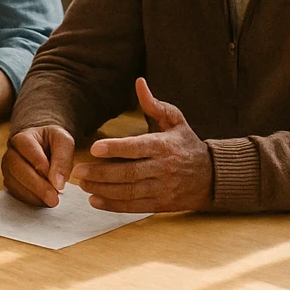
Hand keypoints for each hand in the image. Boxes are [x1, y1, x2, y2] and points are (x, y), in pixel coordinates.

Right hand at [2, 124, 75, 207]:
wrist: (45, 147)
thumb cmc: (53, 142)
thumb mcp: (64, 142)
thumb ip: (63, 159)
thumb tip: (58, 184)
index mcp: (23, 137)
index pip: (27, 148)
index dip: (40, 163)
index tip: (54, 177)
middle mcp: (11, 152)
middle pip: (18, 168)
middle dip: (37, 185)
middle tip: (54, 198)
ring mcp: (7, 168)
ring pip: (14, 183)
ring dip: (33, 194)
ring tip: (51, 200)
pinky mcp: (9, 181)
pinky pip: (15, 192)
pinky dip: (29, 199)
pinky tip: (43, 201)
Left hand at [70, 79, 211, 212]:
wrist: (211, 177)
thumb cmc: (186, 144)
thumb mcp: (175, 120)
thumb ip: (155, 104)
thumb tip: (139, 82)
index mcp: (164, 145)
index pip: (137, 147)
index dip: (115, 148)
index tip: (93, 148)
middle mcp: (163, 168)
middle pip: (129, 173)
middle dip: (101, 173)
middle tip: (78, 171)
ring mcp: (162, 188)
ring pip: (129, 192)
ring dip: (104, 190)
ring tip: (83, 185)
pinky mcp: (160, 204)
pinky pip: (134, 207)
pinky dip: (113, 206)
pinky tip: (95, 201)